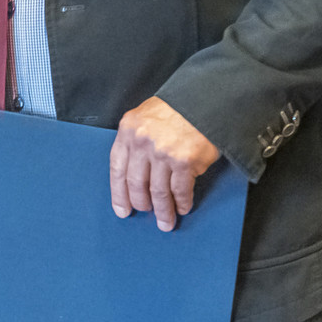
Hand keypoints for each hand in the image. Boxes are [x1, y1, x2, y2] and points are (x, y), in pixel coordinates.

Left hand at [109, 96, 220, 231]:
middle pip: (136, 183)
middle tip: (146, 214)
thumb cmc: (175, 109)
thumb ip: (135, 141)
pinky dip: (181, 202)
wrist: (203, 100)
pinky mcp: (185, 161)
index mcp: (128, 131)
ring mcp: (163, 153)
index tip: (121, 208)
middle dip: (140, 204)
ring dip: (162, 210)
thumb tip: (137, 175)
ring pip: (158, 191)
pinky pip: (180, 190)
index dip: (119, 192)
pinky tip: (182, 207)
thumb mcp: (144, 117)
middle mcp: (142, 142)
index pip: (117, 168)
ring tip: (165, 222)